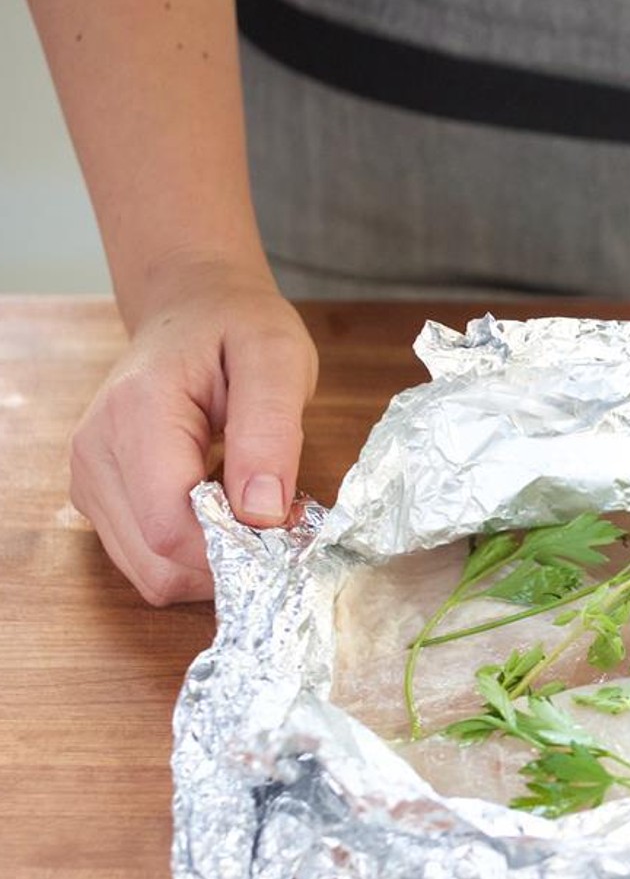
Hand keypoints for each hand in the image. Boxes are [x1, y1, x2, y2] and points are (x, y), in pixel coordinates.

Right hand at [69, 257, 317, 604]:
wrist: (193, 308)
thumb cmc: (237, 328)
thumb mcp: (277, 360)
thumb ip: (270, 432)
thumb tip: (263, 513)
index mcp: (136, 415)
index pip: (171, 527)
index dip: (236, 549)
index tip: (290, 527)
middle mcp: (96, 453)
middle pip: (157, 561)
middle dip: (228, 562)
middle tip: (280, 524)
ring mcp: (90, 479)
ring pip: (150, 571)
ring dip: (211, 563)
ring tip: (252, 513)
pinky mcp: (99, 496)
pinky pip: (146, 558)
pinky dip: (192, 554)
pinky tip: (225, 513)